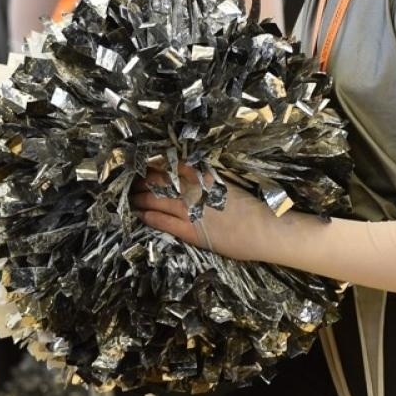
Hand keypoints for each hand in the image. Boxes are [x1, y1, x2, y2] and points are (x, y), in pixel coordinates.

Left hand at [131, 166, 267, 261]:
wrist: (263, 230)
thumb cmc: (253, 209)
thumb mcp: (230, 185)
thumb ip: (211, 179)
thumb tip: (195, 172)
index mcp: (206, 177)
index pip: (175, 166)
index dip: (158, 166)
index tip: (148, 165)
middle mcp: (195, 190)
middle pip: (161, 181)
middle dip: (145, 181)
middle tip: (133, 181)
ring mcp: (190, 210)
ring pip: (156, 200)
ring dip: (141, 198)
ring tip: (133, 197)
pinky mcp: (189, 230)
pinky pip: (161, 221)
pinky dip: (148, 216)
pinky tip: (140, 215)